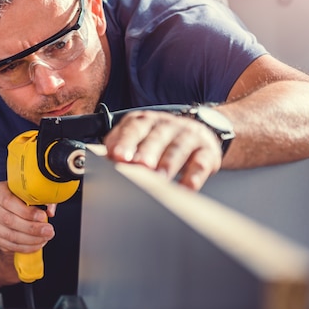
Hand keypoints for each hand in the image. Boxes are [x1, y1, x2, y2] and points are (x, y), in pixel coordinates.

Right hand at [0, 181, 56, 253]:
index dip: (26, 211)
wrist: (5, 205)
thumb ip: (41, 197)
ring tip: (45, 238)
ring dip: (30, 240)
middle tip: (49, 231)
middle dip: (32, 228)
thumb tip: (50, 212)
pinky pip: (9, 245)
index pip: (8, 201)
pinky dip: (25, 247)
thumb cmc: (21, 196)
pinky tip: (37, 244)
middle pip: (8, 220)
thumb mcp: (30, 191)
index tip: (43, 216)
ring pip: (9, 235)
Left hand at [102, 110, 222, 189]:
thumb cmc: (159, 139)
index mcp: (146, 121)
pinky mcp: (207, 152)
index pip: (134, 128)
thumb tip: (101, 161)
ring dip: (168, 164)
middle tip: (138, 165)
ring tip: (159, 177)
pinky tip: (187, 187)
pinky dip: (194, 176)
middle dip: (146, 152)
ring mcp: (189, 136)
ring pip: (178, 149)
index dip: (125, 141)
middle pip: (156, 138)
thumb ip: (118, 145)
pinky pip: (201, 163)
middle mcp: (167, 125)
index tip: (117, 156)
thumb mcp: (138, 136)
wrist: (198, 132)